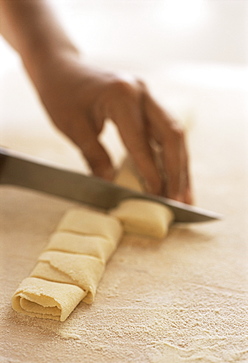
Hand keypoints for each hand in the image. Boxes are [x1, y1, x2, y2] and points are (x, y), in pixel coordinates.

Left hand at [35, 53, 191, 202]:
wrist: (61, 68)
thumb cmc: (61, 94)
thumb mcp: (73, 127)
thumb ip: (95, 157)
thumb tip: (111, 186)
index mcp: (122, 96)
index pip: (142, 141)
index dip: (152, 172)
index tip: (158, 197)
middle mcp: (142, 93)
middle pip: (172, 134)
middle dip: (178, 171)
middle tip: (179, 200)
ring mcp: (148, 96)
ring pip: (175, 134)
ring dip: (181, 166)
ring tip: (185, 195)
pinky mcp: (147, 103)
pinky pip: (166, 131)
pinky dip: (172, 156)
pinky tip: (175, 175)